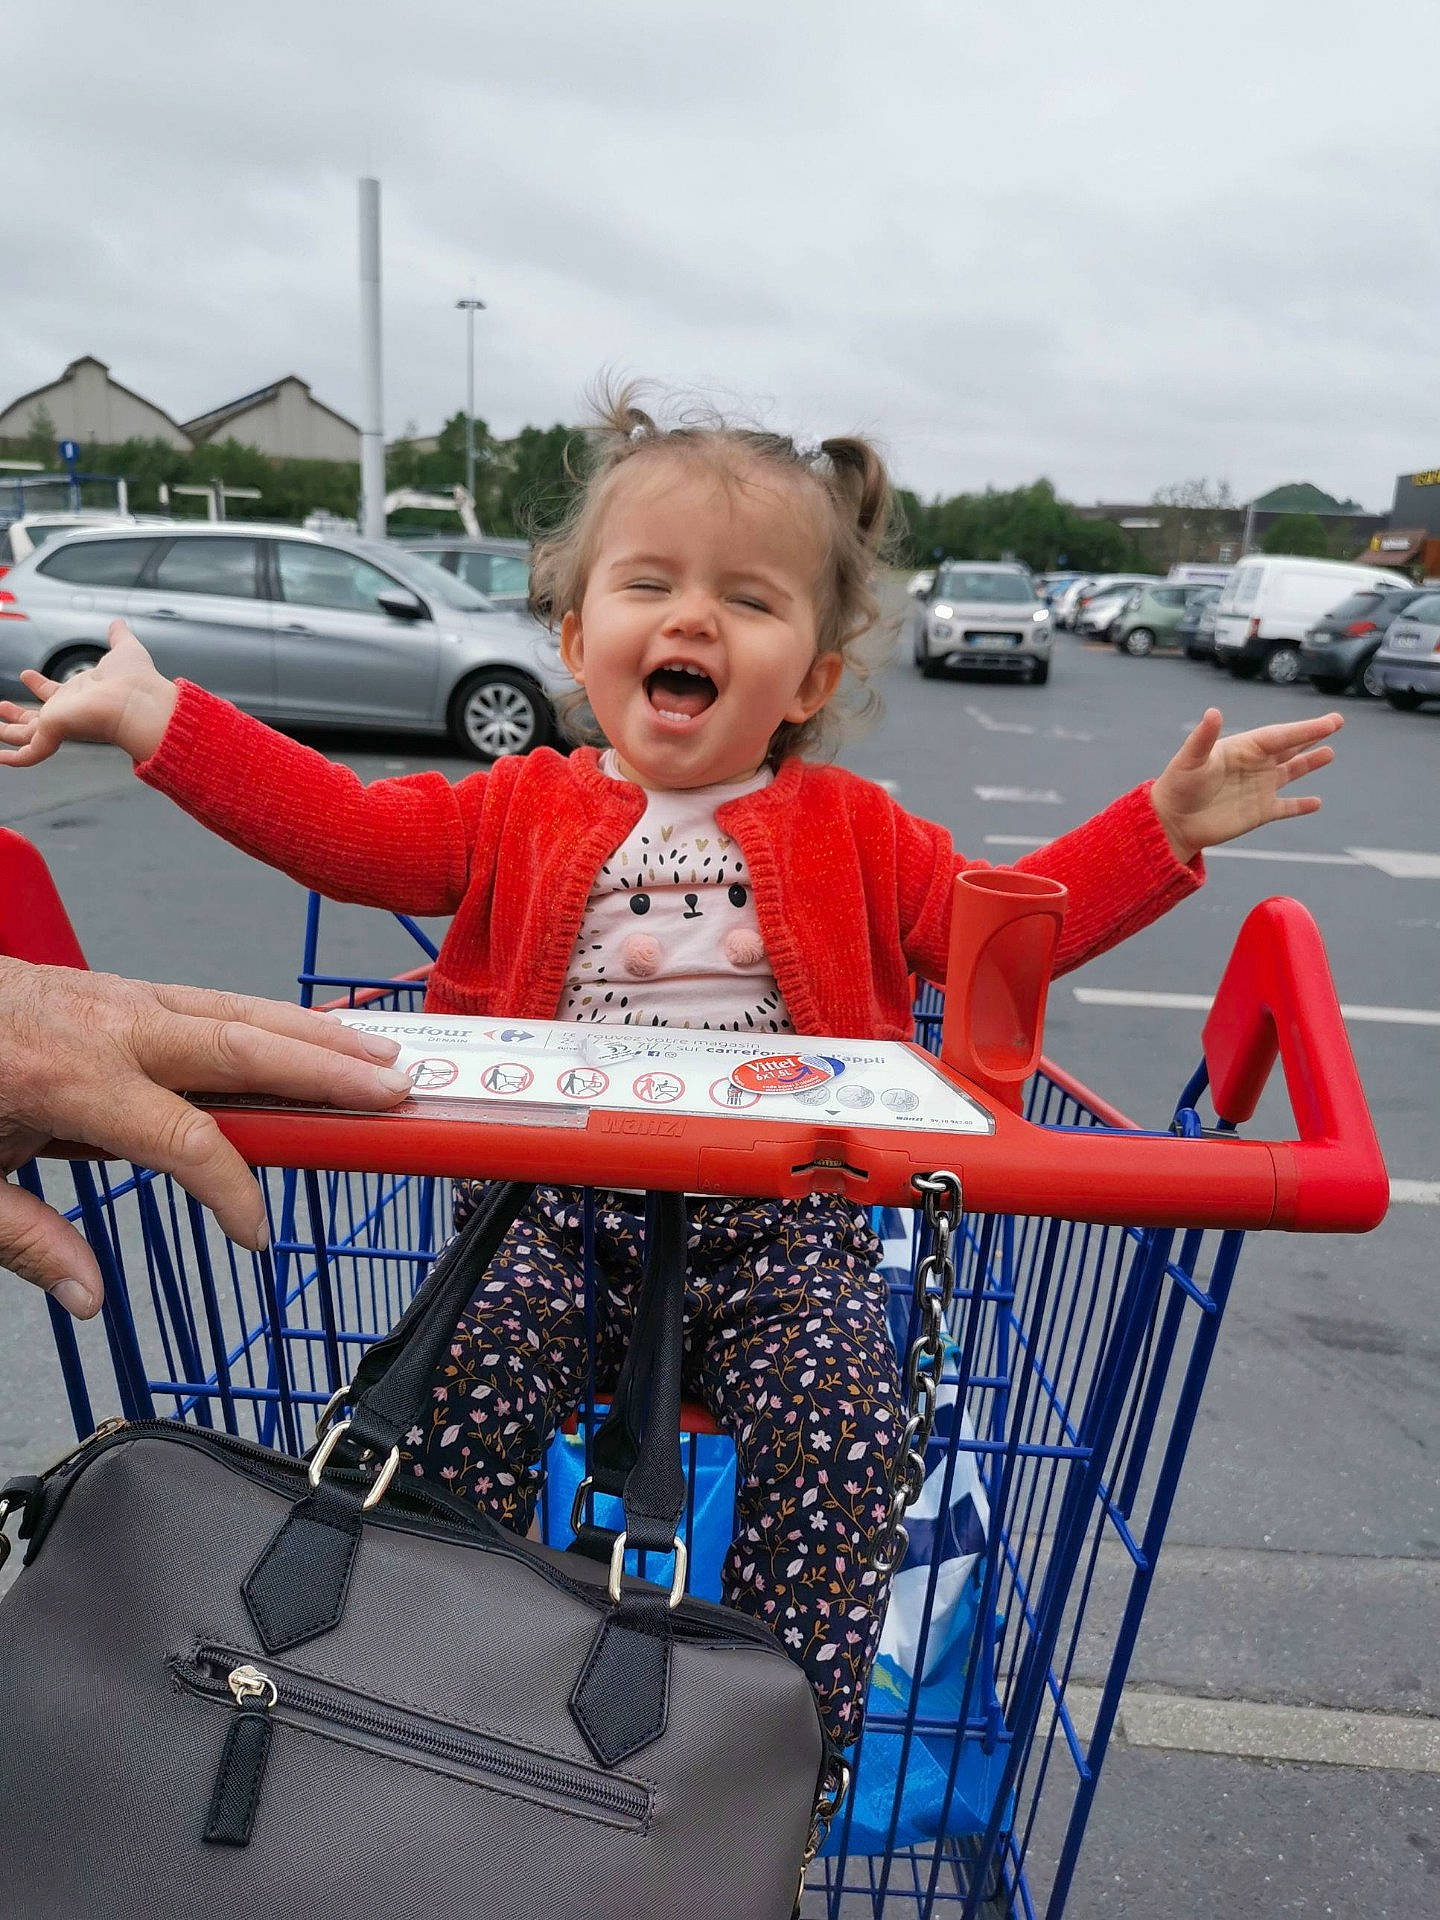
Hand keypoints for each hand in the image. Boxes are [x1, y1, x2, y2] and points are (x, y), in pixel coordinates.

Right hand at [0, 619, 178, 766]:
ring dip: (9, 731)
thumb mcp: (124, 650)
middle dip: (18, 714)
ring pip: (27, 735)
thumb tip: (118, 624)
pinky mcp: (54, 733)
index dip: (39, 685)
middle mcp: (68, 711)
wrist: (140, 701)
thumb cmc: (136, 680)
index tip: (26, 674)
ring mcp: (60, 724)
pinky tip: (1, 758)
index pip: (54, 692)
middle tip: (1, 707)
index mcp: (80, 694)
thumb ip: (118, 637)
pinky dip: (14, 758)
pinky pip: (29, 753)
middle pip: (37, 717)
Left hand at [0, 961, 413, 1315]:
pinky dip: (271, 1019)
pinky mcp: (116, 988)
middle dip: (325, 1072)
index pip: (186, 1138)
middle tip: (395, 1094)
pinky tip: (311, 1036)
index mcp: (68, 1076)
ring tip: (383, 1055)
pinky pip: (212, 1000)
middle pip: (240, 1047)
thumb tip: (88, 1293)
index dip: (233, 1192)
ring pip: (238, 1010)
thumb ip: (27, 1238)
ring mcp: (116, 997)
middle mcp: (107, 1025)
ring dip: (316, 1035)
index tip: (257, 1237)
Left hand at [1150, 707, 1342, 865]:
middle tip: (1337, 721)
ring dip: (1310, 763)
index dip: (1305, 729)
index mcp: (1242, 749)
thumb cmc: (1177, 787)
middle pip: (1289, 747)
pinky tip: (1316, 802)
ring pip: (1290, 772)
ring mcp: (1258, 788)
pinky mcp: (1258, 812)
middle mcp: (1254, 765)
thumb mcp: (1190, 759)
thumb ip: (1203, 737)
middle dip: (1312, 735)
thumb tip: (1213, 712)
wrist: (1171, 823)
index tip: (1330, 722)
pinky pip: (1285, 807)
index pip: (1280, 736)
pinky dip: (1300, 806)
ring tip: (1330, 753)